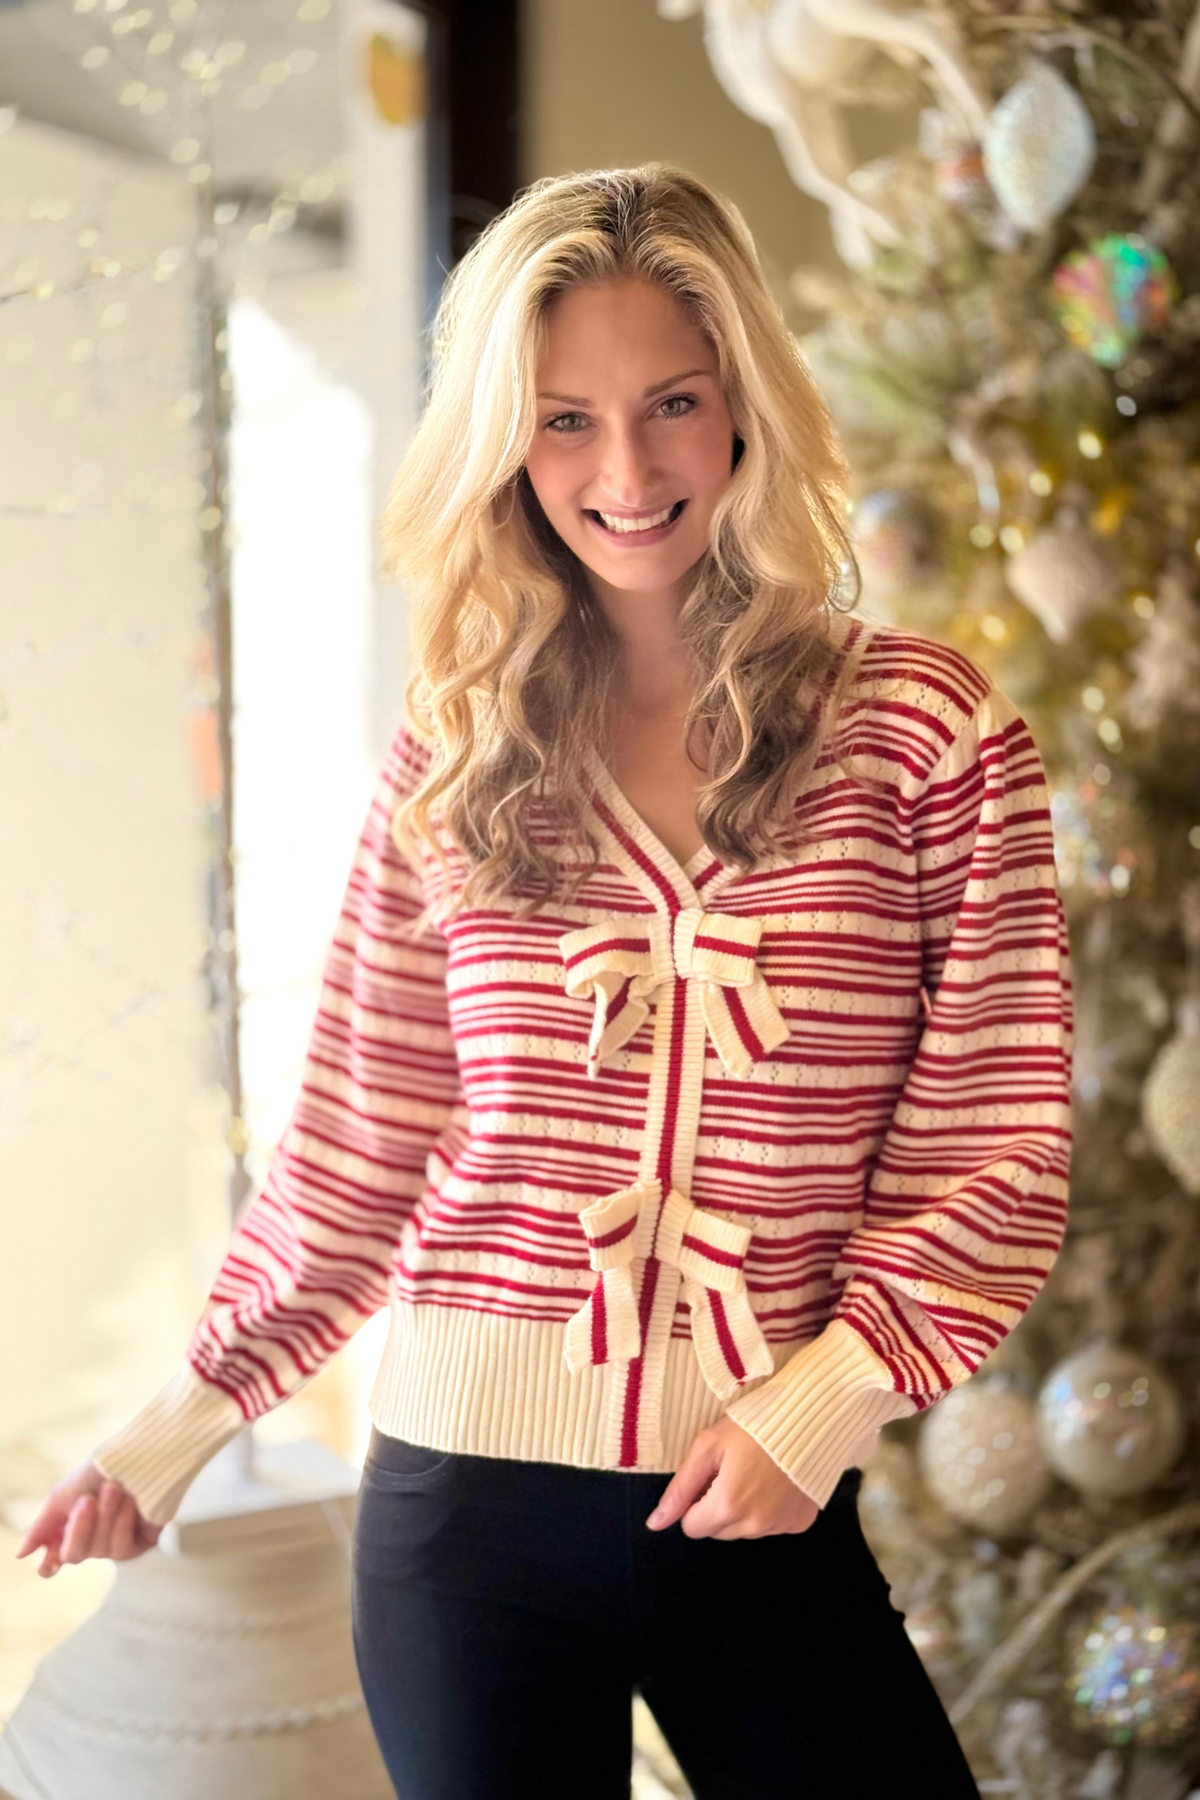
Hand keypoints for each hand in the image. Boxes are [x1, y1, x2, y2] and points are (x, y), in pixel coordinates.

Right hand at [14, 1461, 161, 1577]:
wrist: (139, 1454)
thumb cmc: (100, 1470)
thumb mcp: (63, 1494)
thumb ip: (42, 1526)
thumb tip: (21, 1554)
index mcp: (71, 1527)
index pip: (56, 1559)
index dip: (50, 1564)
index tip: (49, 1564)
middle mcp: (92, 1539)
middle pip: (75, 1554)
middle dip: (80, 1526)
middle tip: (88, 1499)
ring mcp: (116, 1542)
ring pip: (100, 1551)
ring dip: (105, 1518)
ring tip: (114, 1489)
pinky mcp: (141, 1543)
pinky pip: (123, 1549)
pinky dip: (123, 1524)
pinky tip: (130, 1504)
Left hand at [645, 1417, 819, 1540]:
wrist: (806, 1417)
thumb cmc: (752, 1426)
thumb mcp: (708, 1447)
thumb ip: (680, 1489)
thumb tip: (654, 1524)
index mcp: (727, 1507)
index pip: (692, 1528)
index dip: (695, 1502)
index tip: (709, 1477)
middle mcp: (754, 1526)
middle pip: (718, 1531)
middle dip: (717, 1507)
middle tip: (732, 1472)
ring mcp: (780, 1526)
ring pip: (744, 1531)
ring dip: (743, 1510)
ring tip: (755, 1474)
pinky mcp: (799, 1522)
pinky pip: (772, 1526)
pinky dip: (769, 1510)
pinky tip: (775, 1483)